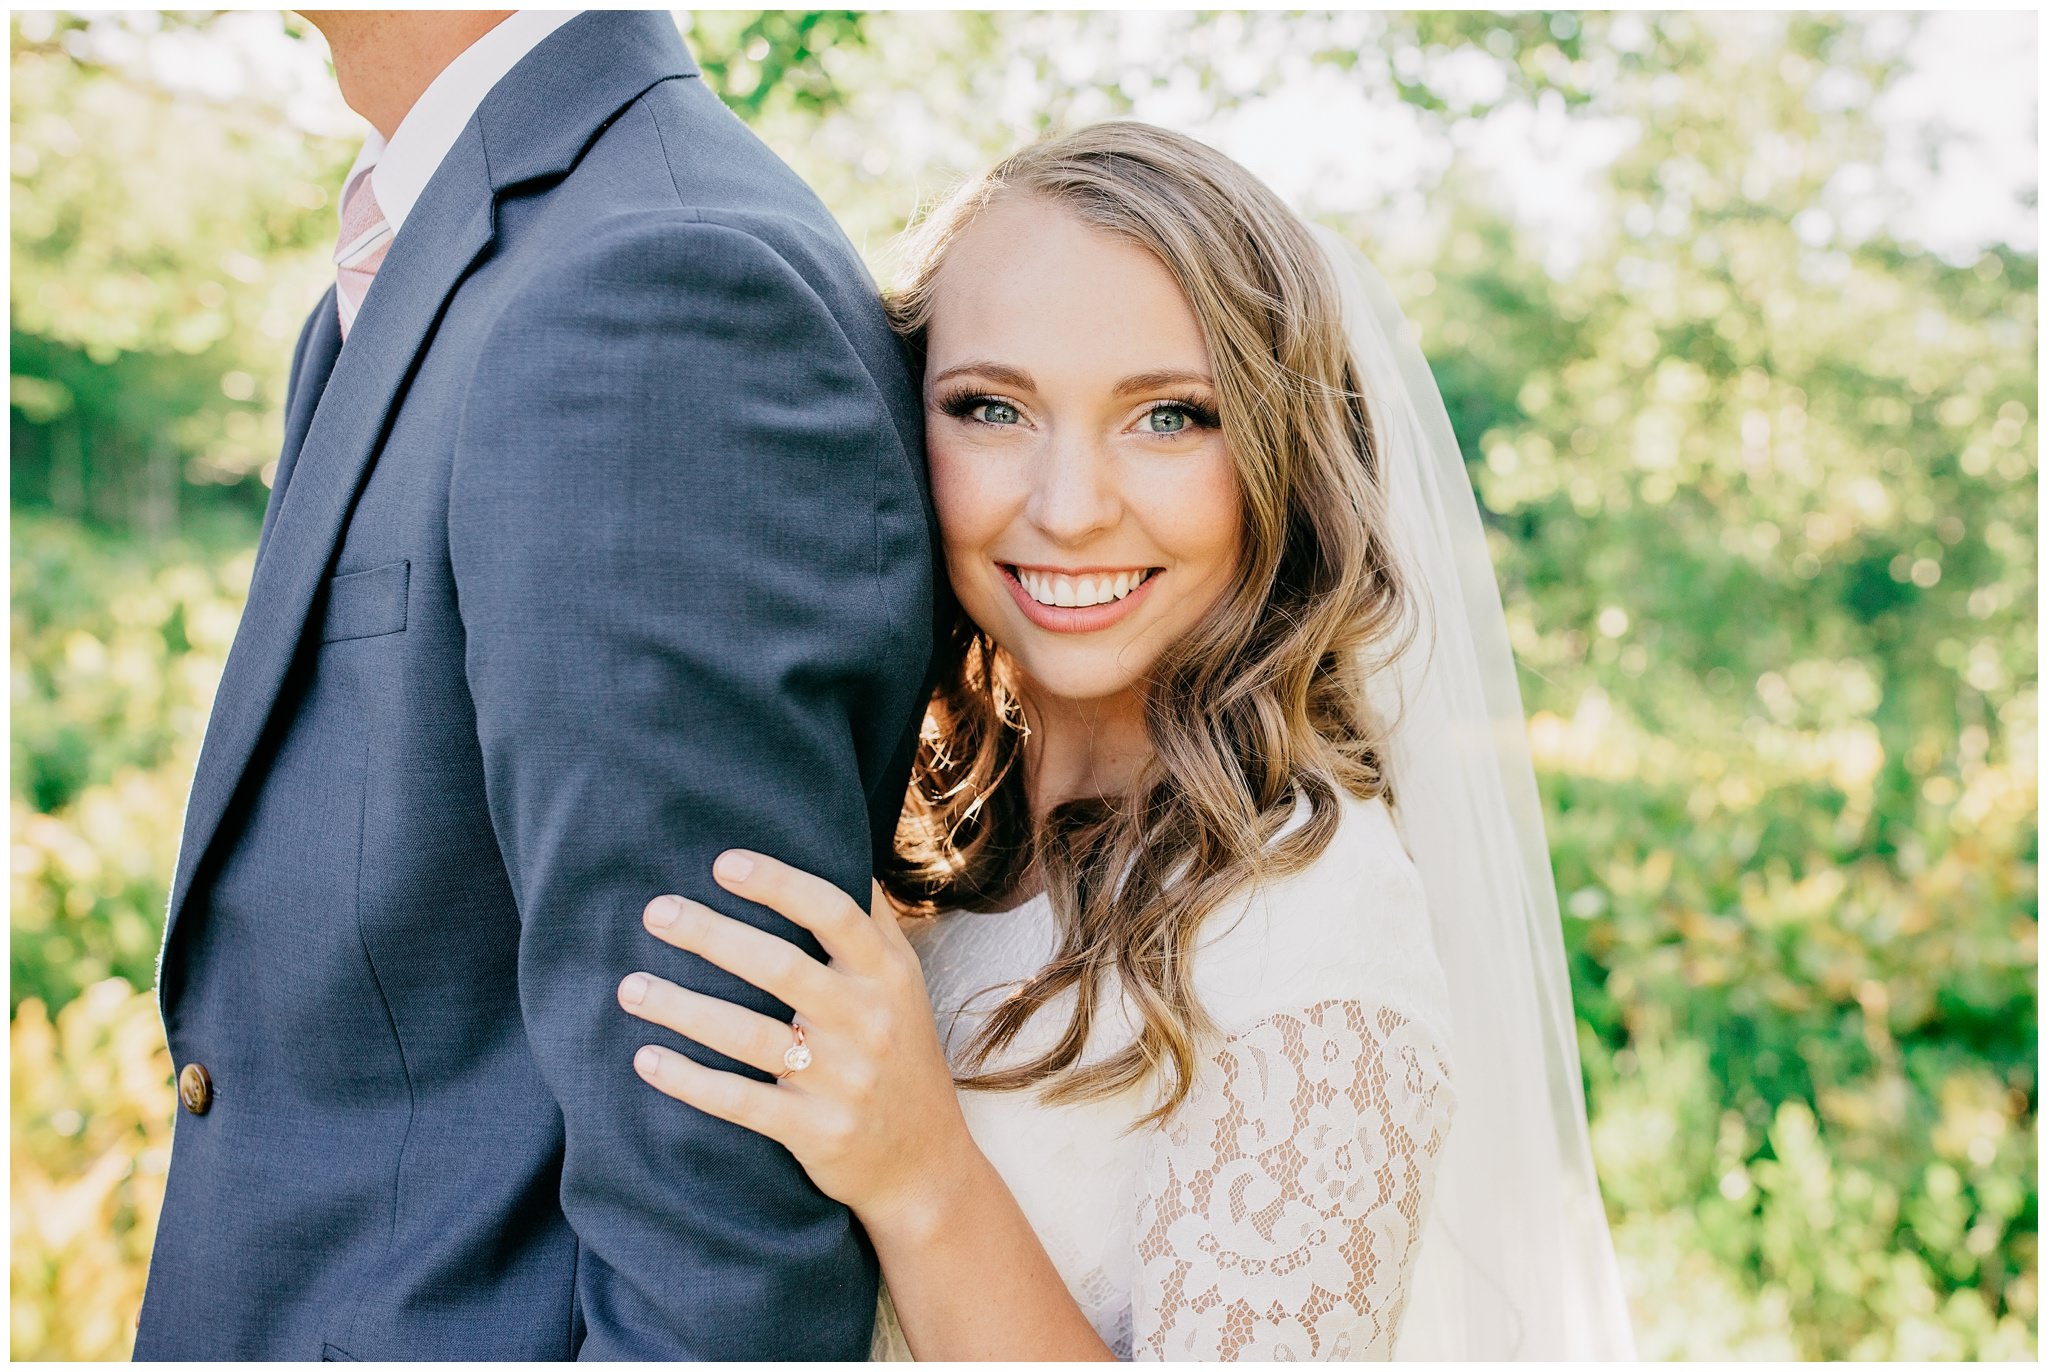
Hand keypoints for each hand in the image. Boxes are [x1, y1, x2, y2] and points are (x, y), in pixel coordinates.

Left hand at [621, 851, 976, 1223]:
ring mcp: (841, 1079)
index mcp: (887, 975)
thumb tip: (837, 847)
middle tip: (655, 912)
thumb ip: (871, 923)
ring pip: (749, 1036)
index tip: (722, 864)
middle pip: (780, 968)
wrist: (925, 1164)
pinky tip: (647, 1058)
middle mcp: (867, 1022)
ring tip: (630, 986)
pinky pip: (740, 1102)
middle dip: (711, 936)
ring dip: (682, 1008)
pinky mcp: (815, 1131)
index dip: (778, 884)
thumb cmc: (900, 1055)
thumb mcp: (904, 985)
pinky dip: (690, 1080)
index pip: (833, 912)